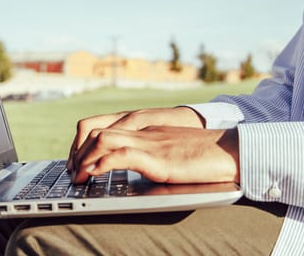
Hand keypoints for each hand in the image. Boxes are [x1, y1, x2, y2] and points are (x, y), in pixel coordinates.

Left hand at [70, 126, 239, 184]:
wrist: (231, 149)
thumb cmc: (204, 153)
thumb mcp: (169, 150)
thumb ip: (149, 154)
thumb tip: (132, 167)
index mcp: (144, 129)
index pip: (102, 127)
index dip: (83, 144)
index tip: (77, 163)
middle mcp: (142, 132)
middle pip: (96, 130)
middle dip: (77, 152)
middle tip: (72, 173)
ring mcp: (150, 143)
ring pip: (104, 139)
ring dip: (85, 158)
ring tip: (78, 176)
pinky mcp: (160, 158)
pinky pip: (123, 155)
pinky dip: (104, 163)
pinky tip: (96, 173)